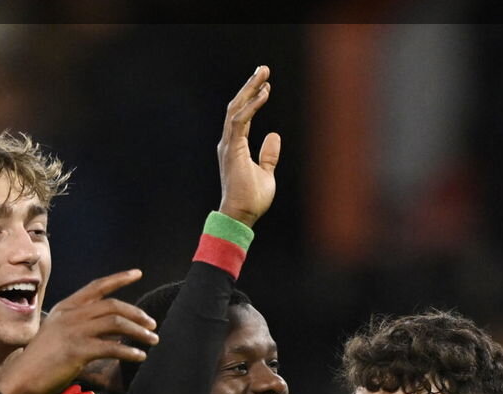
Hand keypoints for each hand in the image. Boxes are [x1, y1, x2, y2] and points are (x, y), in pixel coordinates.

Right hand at [0, 270, 154, 393]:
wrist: (21, 377)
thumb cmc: (40, 359)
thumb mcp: (58, 333)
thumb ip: (80, 326)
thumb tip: (112, 331)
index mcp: (66, 307)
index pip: (97, 287)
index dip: (119, 278)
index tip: (137, 273)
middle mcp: (71, 315)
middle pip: (113, 305)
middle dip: (136, 313)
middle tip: (152, 324)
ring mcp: (74, 331)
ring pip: (116, 323)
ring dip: (139, 331)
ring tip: (152, 340)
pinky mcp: (78, 350)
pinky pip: (112, 347)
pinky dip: (129, 351)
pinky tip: (139, 356)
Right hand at [217, 66, 281, 227]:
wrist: (242, 215)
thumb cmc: (252, 199)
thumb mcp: (266, 173)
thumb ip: (268, 155)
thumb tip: (274, 135)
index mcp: (235, 147)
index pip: (242, 116)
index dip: (253, 98)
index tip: (265, 84)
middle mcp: (229, 142)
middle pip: (237, 107)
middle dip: (250, 86)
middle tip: (263, 69)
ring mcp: (229, 145)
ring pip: (236, 108)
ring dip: (250, 89)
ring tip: (263, 74)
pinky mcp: (232, 149)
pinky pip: (240, 120)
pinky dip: (252, 106)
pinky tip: (263, 94)